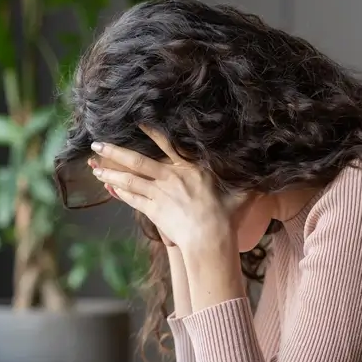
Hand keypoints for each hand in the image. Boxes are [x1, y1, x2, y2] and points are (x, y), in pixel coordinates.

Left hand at [90, 126, 242, 256]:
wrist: (211, 239)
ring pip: (128, 178)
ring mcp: (159, 193)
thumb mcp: (241, 193)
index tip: (136, 122)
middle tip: (96, 143)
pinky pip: (131, 198)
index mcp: (190, 168)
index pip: (167, 144)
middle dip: (114, 150)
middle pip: (136, 160)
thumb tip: (267, 168)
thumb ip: (248, 179)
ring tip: (93, 165)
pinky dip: (118, 190)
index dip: (151, 132)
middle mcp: (170, 177)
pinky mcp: (152, 210)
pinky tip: (107, 185)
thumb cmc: (228, 217)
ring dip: (109, 171)